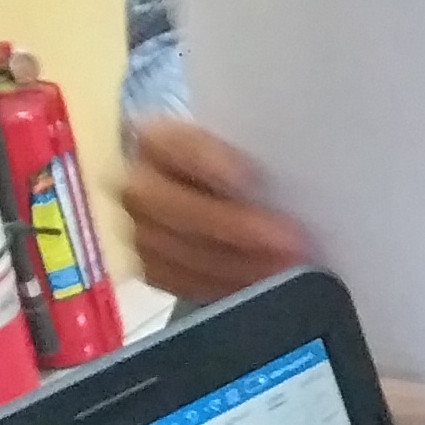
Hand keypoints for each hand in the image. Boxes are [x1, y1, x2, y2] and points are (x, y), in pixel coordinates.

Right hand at [119, 116, 312, 303]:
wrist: (190, 186)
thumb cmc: (224, 160)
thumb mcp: (235, 144)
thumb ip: (249, 154)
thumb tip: (290, 175)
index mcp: (154, 139)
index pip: (176, 146)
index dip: (210, 162)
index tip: (252, 177)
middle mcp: (135, 184)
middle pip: (175, 208)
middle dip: (236, 228)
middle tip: (290, 241)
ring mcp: (134, 230)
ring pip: (178, 252)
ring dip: (236, 264)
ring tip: (285, 268)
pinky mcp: (145, 267)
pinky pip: (179, 283)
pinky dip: (222, 285)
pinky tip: (258, 283)